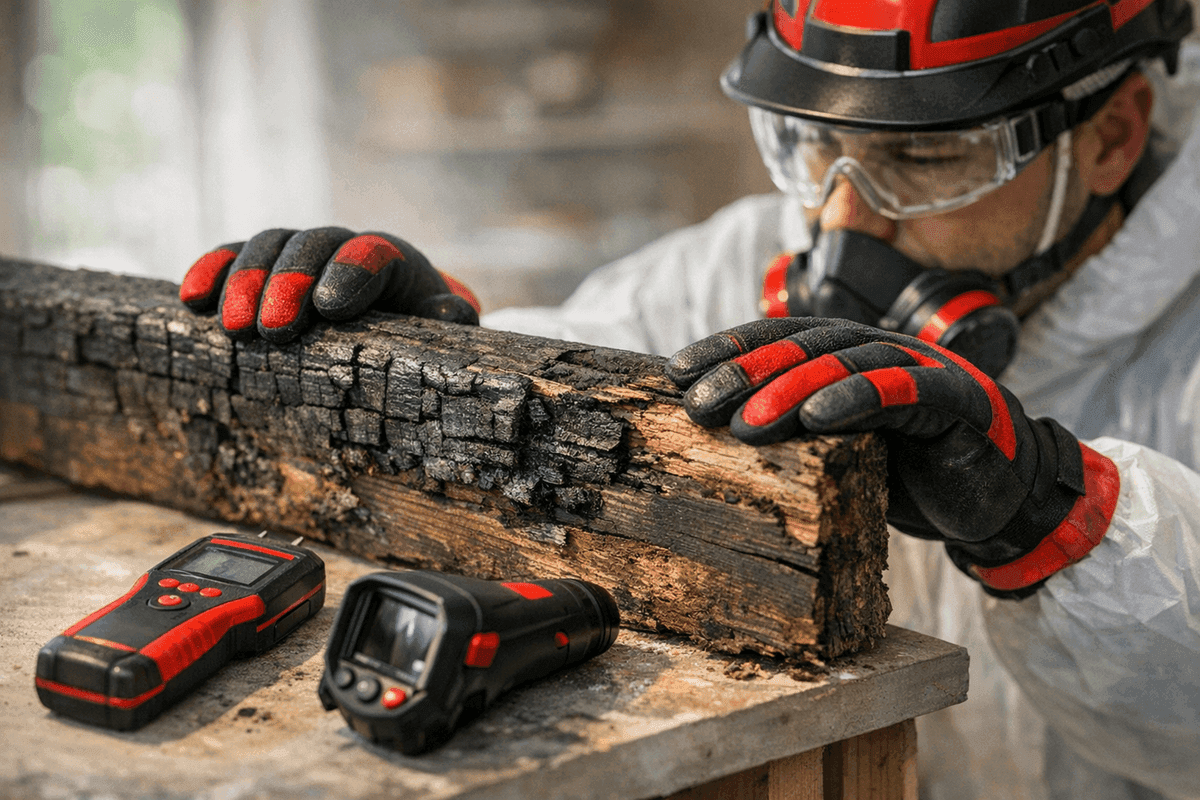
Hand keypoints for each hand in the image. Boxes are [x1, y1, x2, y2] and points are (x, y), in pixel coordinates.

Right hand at [179, 227, 479, 341]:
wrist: (393, 322)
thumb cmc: (419, 333)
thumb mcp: (441, 329)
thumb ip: (449, 321)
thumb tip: (454, 313)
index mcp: (392, 259)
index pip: (371, 252)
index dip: (350, 273)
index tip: (329, 308)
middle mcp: (341, 245)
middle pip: (312, 244)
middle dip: (288, 282)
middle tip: (271, 329)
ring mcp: (298, 252)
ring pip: (268, 245)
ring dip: (245, 282)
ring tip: (232, 329)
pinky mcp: (262, 266)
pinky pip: (233, 257)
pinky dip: (211, 272)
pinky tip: (190, 301)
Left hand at [666, 317, 1119, 595]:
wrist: (998, 498)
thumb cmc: (907, 470)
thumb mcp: (839, 450)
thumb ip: (795, 429)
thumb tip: (715, 428)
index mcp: (846, 357)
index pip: (778, 341)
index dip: (728, 351)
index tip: (675, 373)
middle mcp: (879, 351)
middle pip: (803, 346)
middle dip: (745, 372)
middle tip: (697, 403)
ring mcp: (919, 369)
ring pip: (846, 362)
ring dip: (790, 388)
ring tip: (744, 421)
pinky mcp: (956, 399)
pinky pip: (903, 390)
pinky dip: (858, 396)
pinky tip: (817, 415)